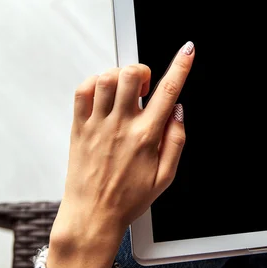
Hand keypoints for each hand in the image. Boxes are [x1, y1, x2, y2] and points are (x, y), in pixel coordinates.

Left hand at [48, 41, 194, 267]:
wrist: (92, 215)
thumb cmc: (128, 199)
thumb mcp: (165, 177)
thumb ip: (175, 140)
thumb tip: (178, 110)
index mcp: (145, 136)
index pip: (168, 91)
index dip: (181, 66)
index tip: (187, 51)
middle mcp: (121, 125)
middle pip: (131, 74)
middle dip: (142, 70)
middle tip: (143, 88)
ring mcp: (97, 124)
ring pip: (106, 78)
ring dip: (119, 76)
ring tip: (123, 92)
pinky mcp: (79, 127)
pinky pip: (82, 91)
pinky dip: (94, 83)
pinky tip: (103, 96)